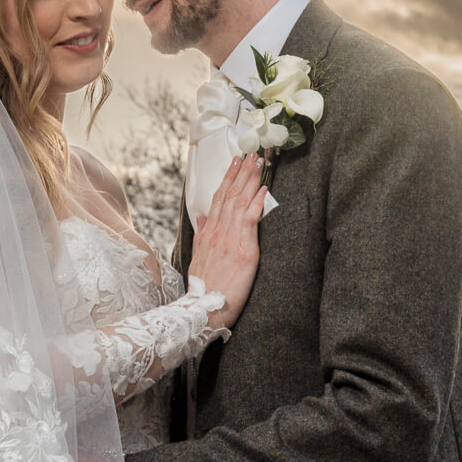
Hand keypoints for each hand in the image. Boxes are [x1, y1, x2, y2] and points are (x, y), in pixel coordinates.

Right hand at [189, 152, 264, 329]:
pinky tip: (263, 189)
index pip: (219, 198)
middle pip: (230, 194)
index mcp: (209, 233)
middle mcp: (218, 232)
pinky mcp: (243, 250)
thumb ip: (202, 236)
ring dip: (250, 179)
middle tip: (250, 151)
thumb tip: (203, 218)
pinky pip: (250, 220)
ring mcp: (229, 239)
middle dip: (241, 172)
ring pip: (240, 202)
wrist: (204, 310)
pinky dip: (257, 202)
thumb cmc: (204, 289)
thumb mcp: (198, 259)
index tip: (235, 161)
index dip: (228, 178)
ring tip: (258, 161)